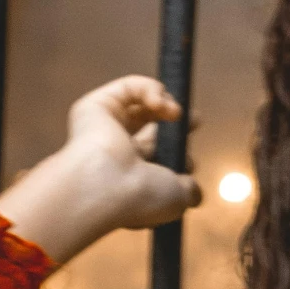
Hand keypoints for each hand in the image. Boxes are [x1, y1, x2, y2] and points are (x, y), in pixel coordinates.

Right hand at [0, 74, 202, 264]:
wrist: (104, 187)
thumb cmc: (140, 197)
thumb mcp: (176, 200)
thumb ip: (188, 192)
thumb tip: (194, 193)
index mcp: (133, 178)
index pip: (160, 158)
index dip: (179, 152)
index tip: (190, 156)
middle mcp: (117, 154)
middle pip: (153, 128)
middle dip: (176, 123)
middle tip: (194, 120)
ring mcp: (104, 129)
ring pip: (141, 105)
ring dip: (166, 105)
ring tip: (176, 114)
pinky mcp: (95, 107)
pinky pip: (129, 88)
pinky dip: (150, 89)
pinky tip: (160, 105)